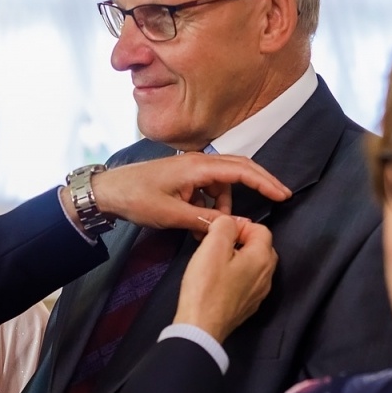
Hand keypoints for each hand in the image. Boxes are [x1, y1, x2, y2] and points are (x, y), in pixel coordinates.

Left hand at [71, 154, 290, 233]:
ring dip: (223, 208)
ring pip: (222, 186)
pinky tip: (197, 226)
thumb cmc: (136, 198)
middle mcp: (198, 162)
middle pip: (238, 170)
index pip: (241, 170)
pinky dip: (209, 207)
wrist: (108, 192)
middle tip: (278, 200)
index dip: (265, 182)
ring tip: (207, 230)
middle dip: (258, 186)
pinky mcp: (184, 178)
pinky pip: (207, 191)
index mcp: (197, 166)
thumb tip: (233, 226)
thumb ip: (205, 220)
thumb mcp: (171, 215)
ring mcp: (191, 169)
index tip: (283, 194)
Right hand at [174, 216, 277, 342]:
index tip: (220, 232)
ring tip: (216, 263)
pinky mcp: (249, 306)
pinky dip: (236, 276)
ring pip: (254, 265)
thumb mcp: (212, 246)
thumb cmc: (206, 287)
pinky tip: (219, 281)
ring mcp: (260, 293)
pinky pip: (248, 282)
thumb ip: (225, 226)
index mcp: (262, 258)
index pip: (261, 229)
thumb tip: (230, 222)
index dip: (240, 225)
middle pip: (260, 247)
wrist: (201, 327)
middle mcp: (267, 276)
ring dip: (238, 259)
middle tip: (217, 246)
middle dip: (241, 241)